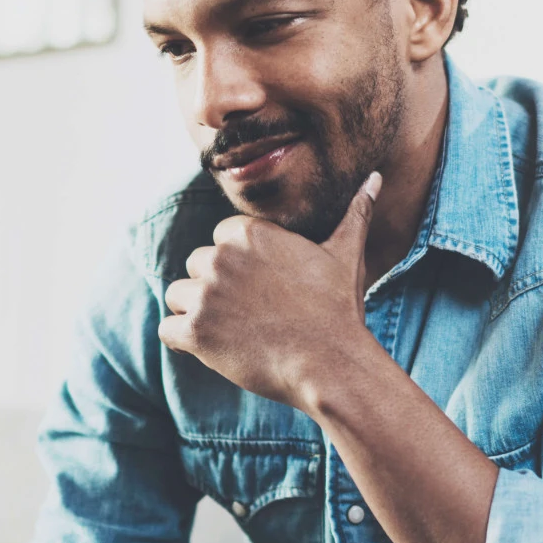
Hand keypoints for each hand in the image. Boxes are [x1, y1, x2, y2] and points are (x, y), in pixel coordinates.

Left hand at [159, 172, 384, 408]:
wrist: (330, 364)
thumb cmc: (337, 310)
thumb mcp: (346, 255)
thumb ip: (354, 213)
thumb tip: (375, 178)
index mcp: (247, 233)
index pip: (220, 240)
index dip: (239, 267)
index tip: (262, 288)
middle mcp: (220, 257)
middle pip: (196, 266)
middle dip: (215, 288)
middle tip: (251, 313)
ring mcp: (204, 294)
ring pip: (179, 296)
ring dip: (197, 313)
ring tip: (233, 331)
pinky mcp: (194, 331)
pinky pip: (167, 329)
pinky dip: (184, 340)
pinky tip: (214, 348)